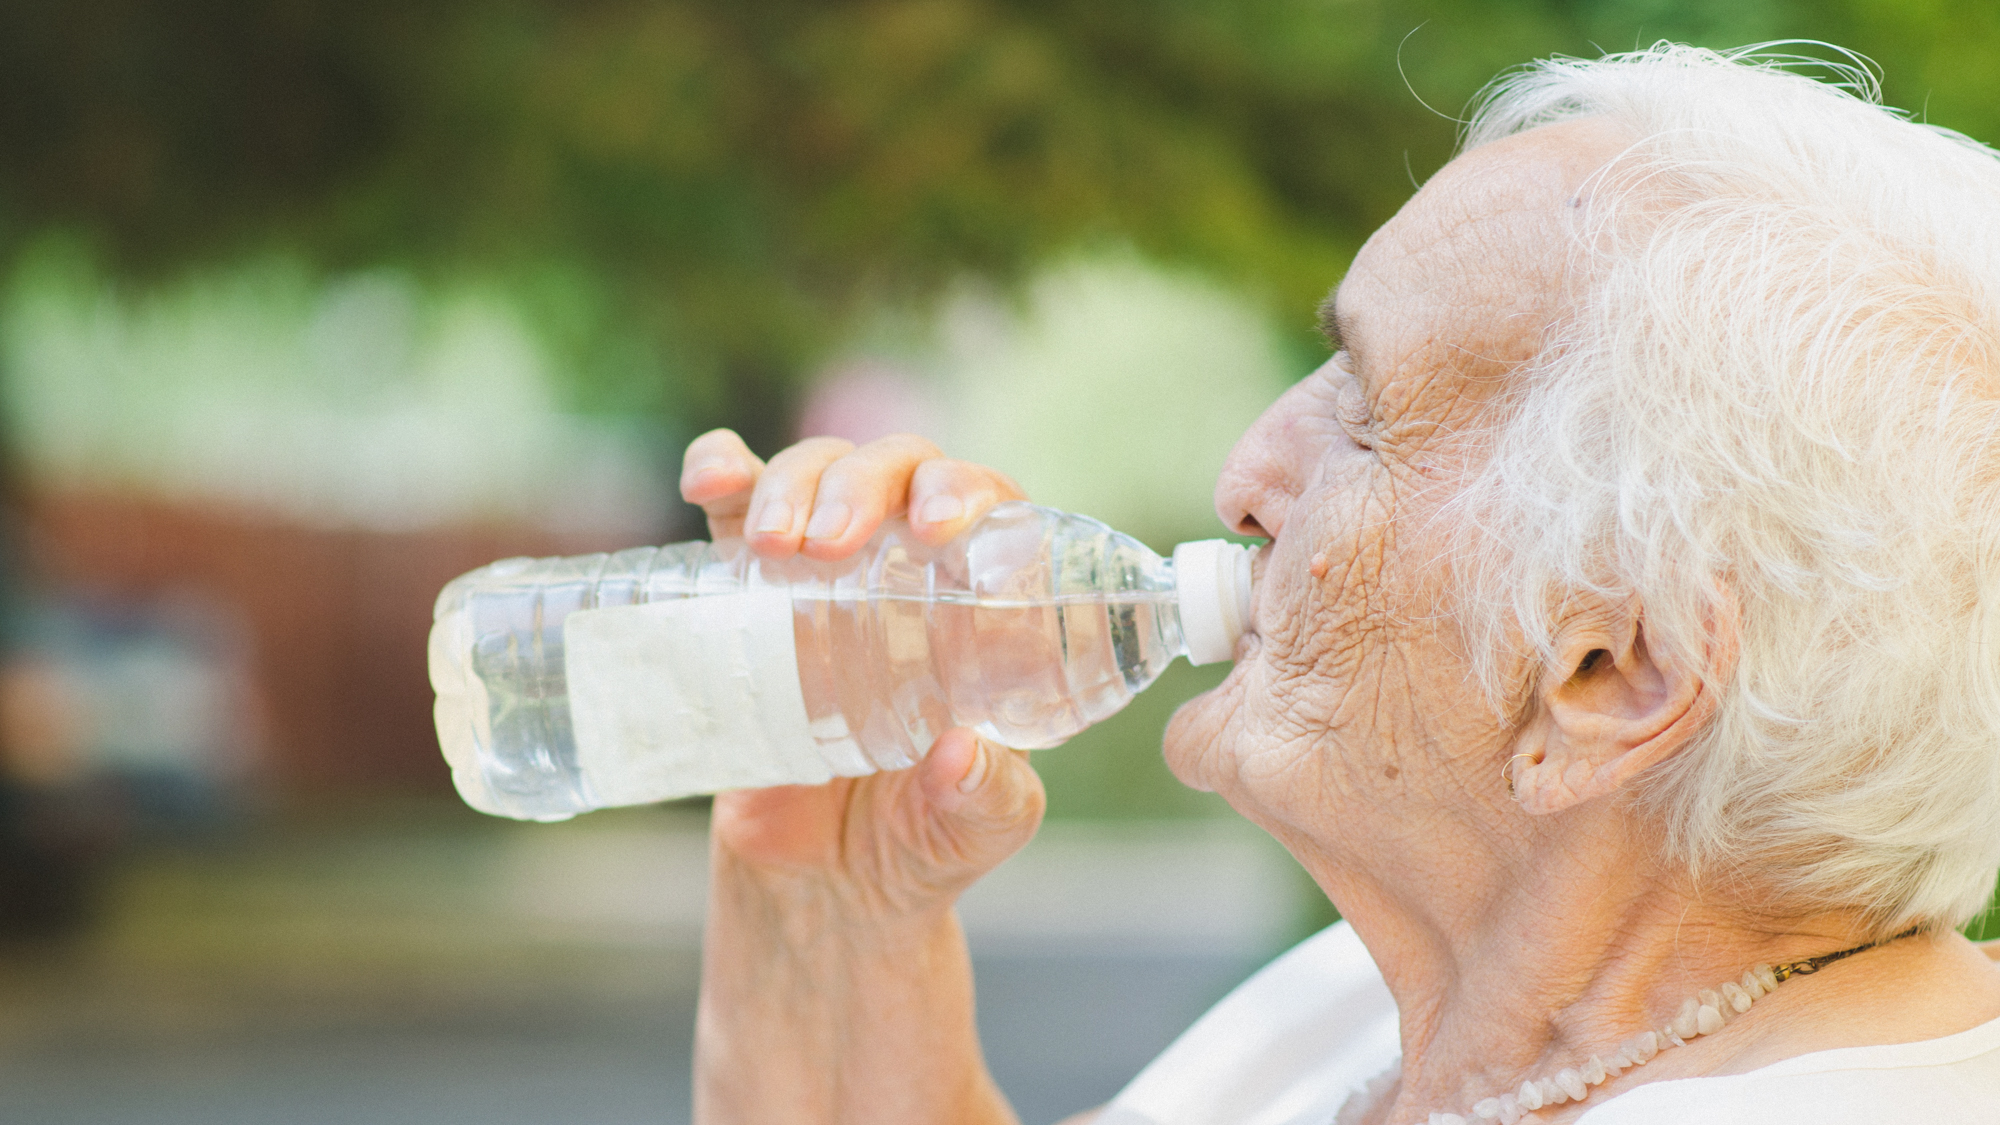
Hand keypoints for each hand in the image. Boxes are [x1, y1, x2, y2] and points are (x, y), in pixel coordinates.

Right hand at [682, 429, 1039, 1123]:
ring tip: (772, 542)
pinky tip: (710, 477)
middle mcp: (909, 571)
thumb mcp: (975, 829)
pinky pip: (733, 513)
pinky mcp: (750, 596)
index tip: (937, 526)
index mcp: (980, 605)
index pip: (989, 506)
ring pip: (817, 473)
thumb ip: (985, 798)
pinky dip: (721, 475)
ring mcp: (826, 576)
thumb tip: (962, 752)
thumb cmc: (922, 844)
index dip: (966, 491)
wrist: (821, 890)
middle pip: (898, 468)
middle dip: (863, 481)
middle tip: (833, 541)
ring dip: (792, 481)